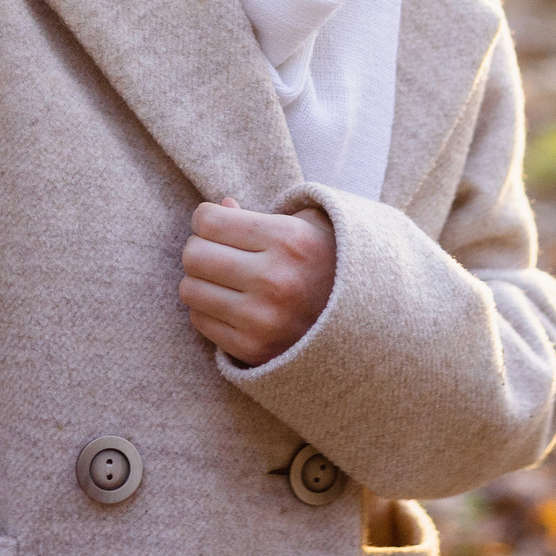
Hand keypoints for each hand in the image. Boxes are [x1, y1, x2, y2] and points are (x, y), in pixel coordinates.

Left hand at [179, 198, 334, 365]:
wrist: (365, 323)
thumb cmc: (326, 262)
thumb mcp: (305, 225)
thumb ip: (257, 214)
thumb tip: (218, 207)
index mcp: (288, 240)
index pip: (208, 221)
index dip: (205, 219)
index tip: (216, 224)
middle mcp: (275, 280)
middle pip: (193, 255)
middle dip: (199, 248)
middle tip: (216, 251)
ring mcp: (263, 319)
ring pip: (189, 289)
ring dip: (200, 280)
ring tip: (223, 278)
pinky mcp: (253, 349)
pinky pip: (200, 320)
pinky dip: (208, 309)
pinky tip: (231, 303)